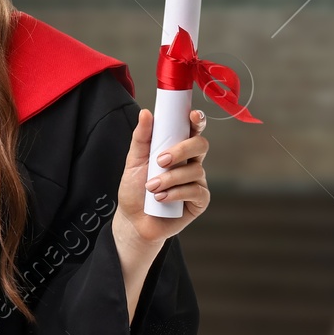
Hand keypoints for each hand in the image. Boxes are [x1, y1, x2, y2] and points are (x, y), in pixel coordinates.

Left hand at [115, 107, 209, 249]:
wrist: (134, 220)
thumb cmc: (135, 189)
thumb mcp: (133, 161)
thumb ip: (141, 137)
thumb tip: (146, 113)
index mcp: (177, 148)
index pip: (192, 129)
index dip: (197, 120)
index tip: (192, 116)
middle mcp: (190, 162)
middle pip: (200, 145)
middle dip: (181, 150)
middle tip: (160, 160)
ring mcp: (197, 181)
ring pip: (195, 170)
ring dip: (170, 178)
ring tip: (151, 187)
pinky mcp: (199, 201)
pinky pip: (195, 191)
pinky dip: (176, 193)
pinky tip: (161, 199)